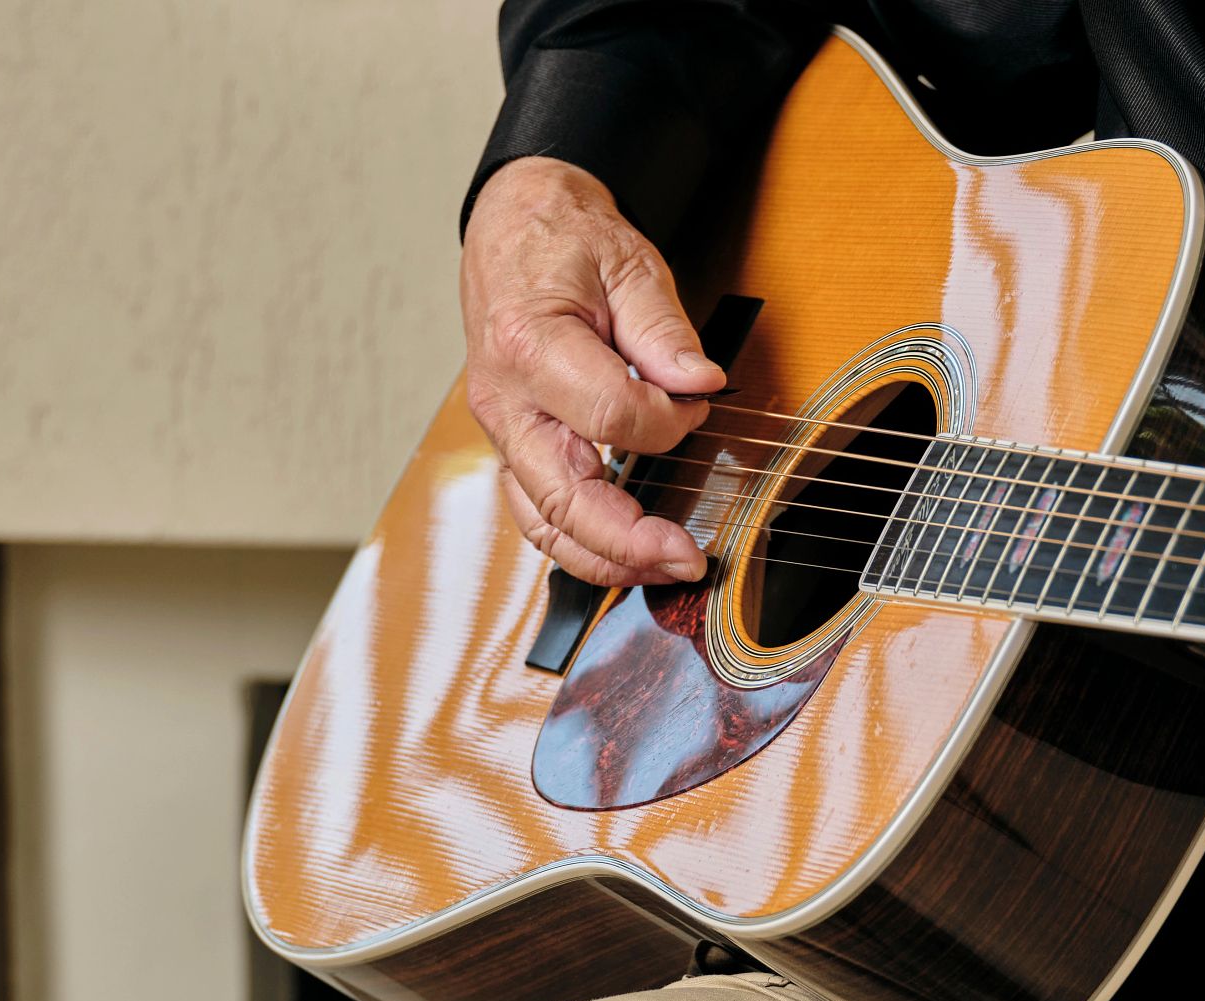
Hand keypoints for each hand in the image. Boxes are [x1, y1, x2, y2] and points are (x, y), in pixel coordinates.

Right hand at [461, 156, 720, 585]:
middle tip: (688, 559)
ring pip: (541, 523)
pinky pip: (537, 512)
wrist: (515, 227)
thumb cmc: (564, 241)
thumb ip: (664, 329)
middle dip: (629, 542)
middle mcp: (505, 401)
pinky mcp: (512, 444)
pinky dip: (580, 543)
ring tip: (661, 569)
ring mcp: (502, 431)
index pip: (611, 416)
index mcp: (529, 346)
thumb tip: (701, 383)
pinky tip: (624, 552)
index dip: (668, 421)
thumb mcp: (628, 264)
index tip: (698, 402)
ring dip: (603, 559)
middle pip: (562, 498)